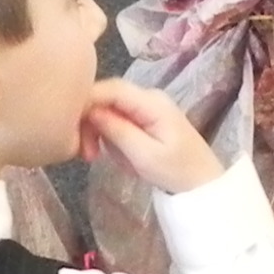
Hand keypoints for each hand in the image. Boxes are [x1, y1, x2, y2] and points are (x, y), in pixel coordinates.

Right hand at [82, 79, 220, 194]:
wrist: (203, 185)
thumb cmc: (177, 172)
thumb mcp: (145, 155)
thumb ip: (117, 130)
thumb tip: (90, 111)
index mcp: (151, 102)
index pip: (110, 88)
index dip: (85, 102)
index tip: (70, 128)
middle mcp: (147, 97)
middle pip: (105, 98)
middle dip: (90, 123)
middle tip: (86, 155)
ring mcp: (146, 108)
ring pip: (108, 110)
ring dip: (98, 133)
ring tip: (100, 158)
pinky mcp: (144, 119)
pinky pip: (117, 121)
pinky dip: (110, 138)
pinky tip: (116, 156)